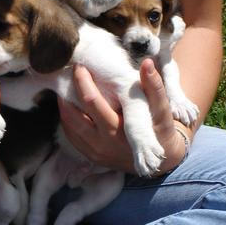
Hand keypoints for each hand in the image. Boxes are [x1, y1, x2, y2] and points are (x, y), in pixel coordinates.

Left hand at [58, 61, 188, 175]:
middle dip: (67, 92)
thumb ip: (154, 86)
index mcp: (116, 131)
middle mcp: (101, 143)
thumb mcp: (161, 110)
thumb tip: (147, 63)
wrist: (160, 161)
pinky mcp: (89, 155)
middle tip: (66, 74)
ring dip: (63, 105)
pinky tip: (70, 105)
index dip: (83, 82)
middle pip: (72, 114)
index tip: (80, 66)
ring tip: (65, 87)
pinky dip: (68, 119)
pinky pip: (71, 135)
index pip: (91, 101)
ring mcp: (93, 152)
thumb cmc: (160, 129)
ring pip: (67, 125)